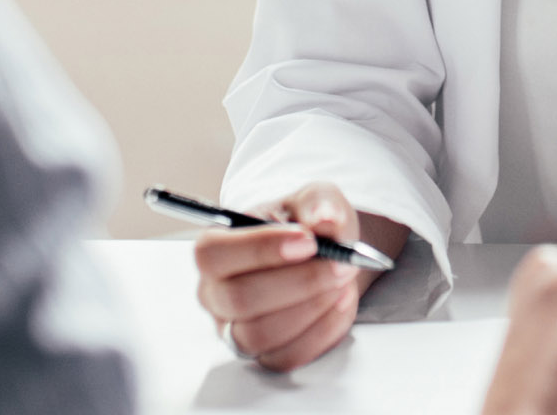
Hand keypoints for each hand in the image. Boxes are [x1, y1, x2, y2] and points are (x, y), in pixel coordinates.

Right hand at [193, 182, 365, 370]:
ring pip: (260, 334)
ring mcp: (235, 330)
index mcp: (216, 247)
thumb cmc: (307, 226)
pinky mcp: (263, 355)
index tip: (309, 241)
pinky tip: (342, 301)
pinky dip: (322, 330)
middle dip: (298, 282)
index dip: (259, 249)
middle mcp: (216, 293)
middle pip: (239, 299)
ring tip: (343, 279)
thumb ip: (318, 201)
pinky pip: (287, 356)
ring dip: (311, 307)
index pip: (214, 253)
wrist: (326, 257)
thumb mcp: (315, 199)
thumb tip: (323, 217)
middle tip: (340, 263)